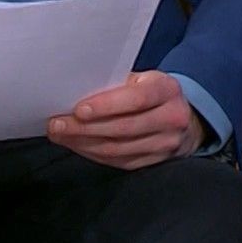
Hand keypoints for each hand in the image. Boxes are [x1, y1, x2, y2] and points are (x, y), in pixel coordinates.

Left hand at [47, 71, 205, 169]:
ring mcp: (165, 144)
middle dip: (85, 128)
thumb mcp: (144, 79)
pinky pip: (119, 161)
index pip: (137, 99)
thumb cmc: (153, 93)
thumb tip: (75, 91)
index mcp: (168, 90)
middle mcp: (172, 118)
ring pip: (118, 148)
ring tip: (60, 135)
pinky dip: (93, 153)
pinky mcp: (155, 162)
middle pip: (123, 127)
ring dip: (84, 143)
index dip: (106, 106)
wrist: (185, 120)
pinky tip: (77, 145)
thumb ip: (118, 84)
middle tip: (57, 124)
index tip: (78, 109)